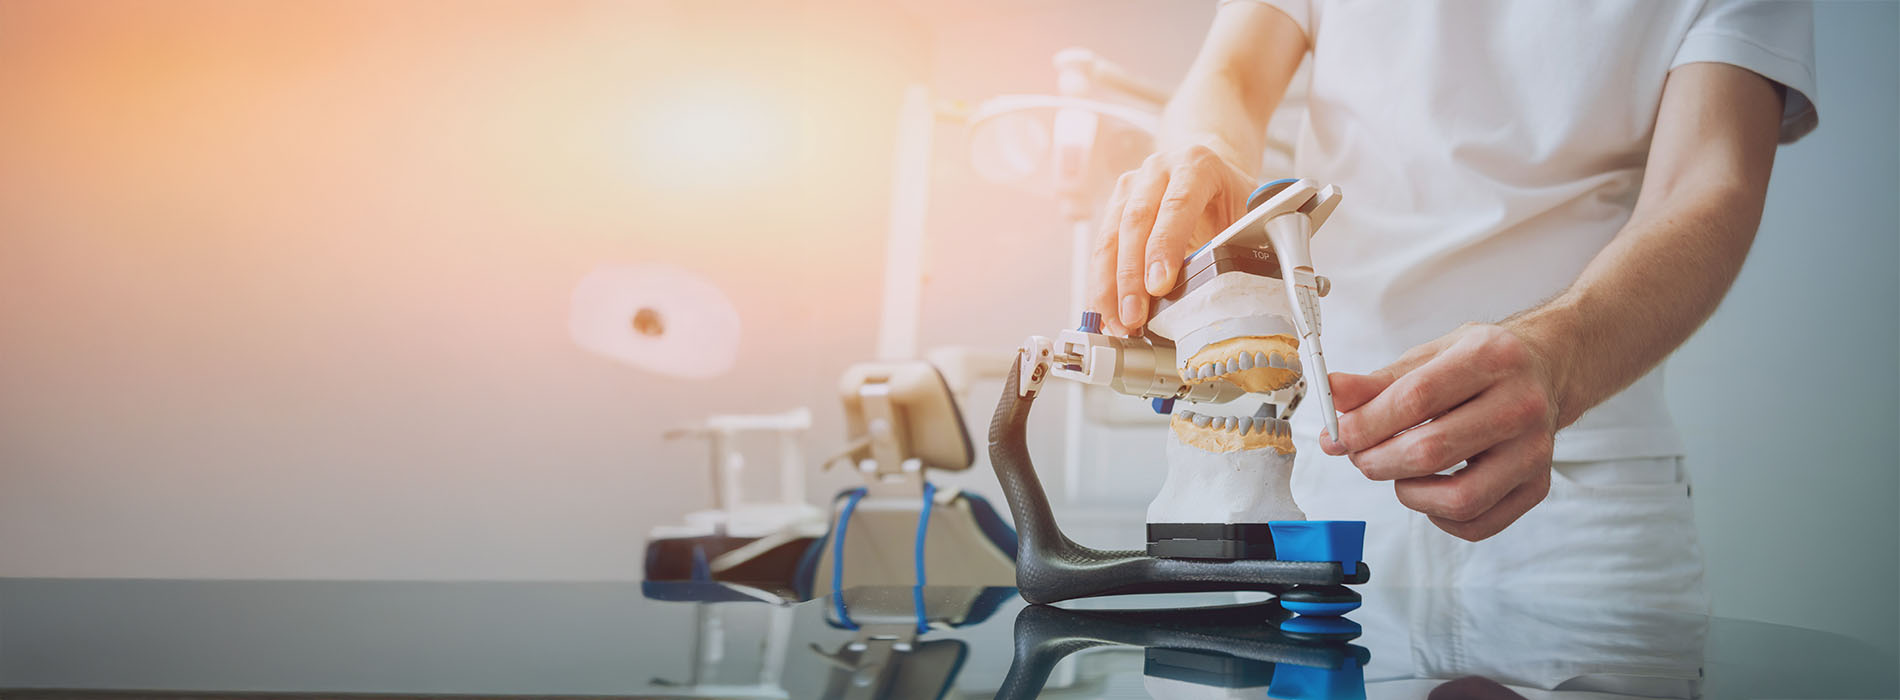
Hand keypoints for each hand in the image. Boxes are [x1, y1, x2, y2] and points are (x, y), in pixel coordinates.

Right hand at [1087, 143, 1257, 334]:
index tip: (1159, 285)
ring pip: (1110, 237)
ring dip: (1109, 286)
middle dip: (1131, 277)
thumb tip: (1228, 286)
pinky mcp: (1114, 206)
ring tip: (1119, 322)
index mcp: (1196, 165)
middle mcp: (1157, 170)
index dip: (1165, 246)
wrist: (1211, 173)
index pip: (1177, 204)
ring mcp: (1131, 186)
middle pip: (1135, 222)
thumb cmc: (1229, 197)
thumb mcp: (1247, 212)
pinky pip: (1102, 248)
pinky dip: (1103, 283)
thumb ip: (1239, 241)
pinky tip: (1107, 310)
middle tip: (1135, 316)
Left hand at [1319, 323, 1570, 540]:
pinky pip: (1477, 523)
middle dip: (1377, 461)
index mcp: (1491, 358)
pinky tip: (1429, 491)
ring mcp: (1535, 450)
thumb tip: (1332, 396)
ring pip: (1459, 498)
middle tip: (1358, 455)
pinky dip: (1439, 517)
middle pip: (1431, 451)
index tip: (1338, 433)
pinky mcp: (1537, 485)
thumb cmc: (1480, 364)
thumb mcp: (1429, 356)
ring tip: (1396, 472)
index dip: (1365, 424)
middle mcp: (1522, 404)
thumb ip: (1377, 382)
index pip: (1415, 399)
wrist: (1543, 370)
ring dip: (1409, 494)